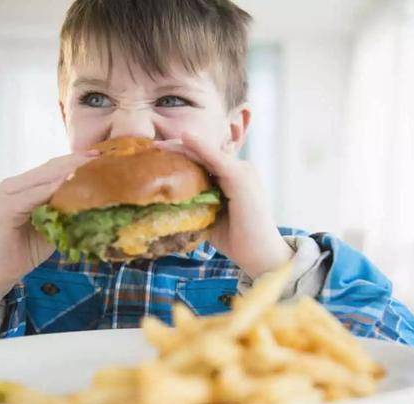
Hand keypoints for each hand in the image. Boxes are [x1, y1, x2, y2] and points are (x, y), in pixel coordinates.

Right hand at [0, 150, 99, 280]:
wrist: (1, 272)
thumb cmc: (29, 248)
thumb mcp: (52, 223)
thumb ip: (65, 206)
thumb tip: (95, 196)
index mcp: (21, 186)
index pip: (51, 168)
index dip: (75, 160)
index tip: (100, 154)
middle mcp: (10, 186)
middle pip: (48, 168)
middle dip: (75, 160)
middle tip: (100, 154)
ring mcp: (5, 195)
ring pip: (42, 178)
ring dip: (68, 171)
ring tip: (91, 166)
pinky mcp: (4, 208)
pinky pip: (33, 196)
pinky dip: (52, 190)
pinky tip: (70, 184)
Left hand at [154, 133, 293, 277]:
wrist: (261, 254)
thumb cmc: (237, 239)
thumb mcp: (211, 216)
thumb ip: (197, 205)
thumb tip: (167, 204)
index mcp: (233, 177)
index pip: (204, 160)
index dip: (182, 156)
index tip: (157, 156)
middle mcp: (240, 169)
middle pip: (203, 153)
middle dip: (177, 149)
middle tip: (152, 148)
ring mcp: (241, 170)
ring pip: (206, 153)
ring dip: (182, 146)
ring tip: (159, 145)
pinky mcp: (240, 176)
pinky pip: (216, 158)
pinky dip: (200, 146)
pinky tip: (184, 137)